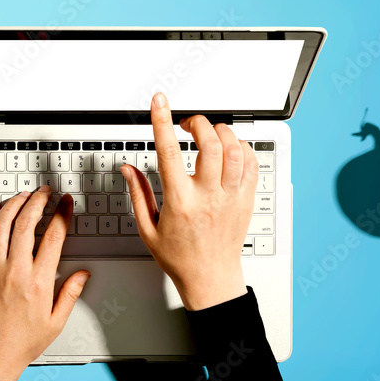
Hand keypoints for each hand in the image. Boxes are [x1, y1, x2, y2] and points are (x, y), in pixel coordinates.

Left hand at [0, 185, 90, 380]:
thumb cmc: (22, 343)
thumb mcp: (55, 321)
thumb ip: (70, 294)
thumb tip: (82, 274)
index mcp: (39, 282)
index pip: (54, 237)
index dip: (62, 214)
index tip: (66, 203)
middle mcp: (16, 271)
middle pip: (27, 223)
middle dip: (38, 201)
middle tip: (46, 192)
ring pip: (3, 226)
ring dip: (14, 205)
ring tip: (24, 195)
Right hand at [120, 92, 256, 310]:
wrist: (210, 278)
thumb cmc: (180, 257)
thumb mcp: (148, 229)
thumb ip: (138, 194)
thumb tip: (128, 169)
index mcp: (180, 202)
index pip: (169, 152)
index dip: (162, 121)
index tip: (159, 102)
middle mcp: (208, 196)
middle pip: (210, 144)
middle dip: (198, 123)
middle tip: (188, 124)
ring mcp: (230, 197)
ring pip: (234, 150)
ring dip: (221, 133)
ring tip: (209, 135)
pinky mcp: (246, 200)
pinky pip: (251, 163)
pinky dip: (241, 148)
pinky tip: (228, 151)